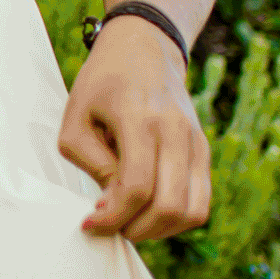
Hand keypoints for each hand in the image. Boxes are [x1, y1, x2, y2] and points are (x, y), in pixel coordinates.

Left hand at [59, 17, 210, 242]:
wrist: (145, 48)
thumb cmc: (102, 83)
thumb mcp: (75, 117)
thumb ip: (91, 162)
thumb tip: (112, 204)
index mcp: (139, 118)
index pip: (136, 186)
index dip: (112, 216)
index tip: (89, 223)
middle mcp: (175, 132)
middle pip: (169, 206)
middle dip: (135, 229)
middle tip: (110, 225)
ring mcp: (196, 142)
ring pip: (192, 211)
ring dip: (159, 230)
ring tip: (131, 221)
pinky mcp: (204, 151)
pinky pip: (201, 202)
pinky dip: (176, 219)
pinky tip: (148, 211)